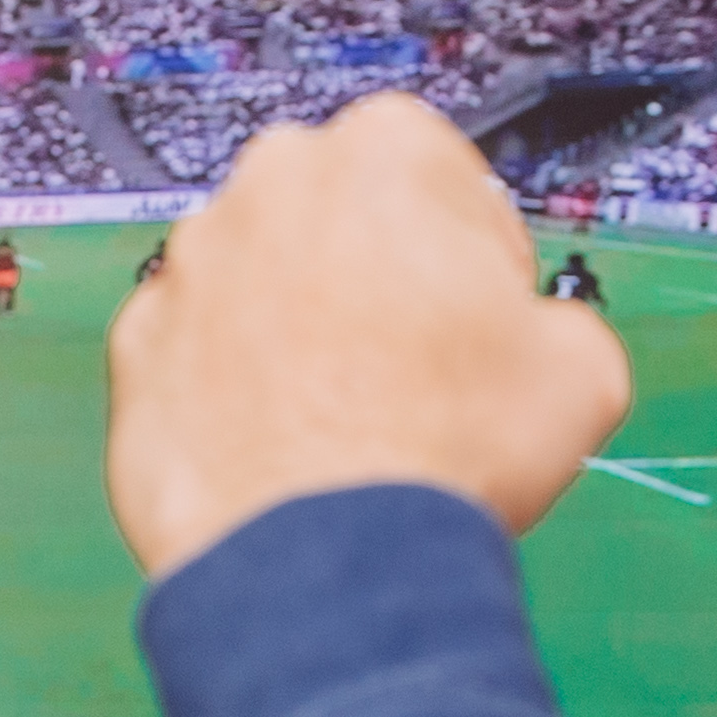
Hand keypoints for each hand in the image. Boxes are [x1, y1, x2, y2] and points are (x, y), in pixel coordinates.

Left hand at [104, 92, 629, 575]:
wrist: (326, 565)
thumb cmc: (447, 453)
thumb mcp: (581, 367)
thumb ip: (555, 319)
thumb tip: (540, 341)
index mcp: (384, 152)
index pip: (439, 176)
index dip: (471, 253)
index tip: (480, 313)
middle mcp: (270, 184)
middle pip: (339, 219)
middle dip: (373, 277)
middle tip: (413, 369)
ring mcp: (190, 264)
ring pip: (261, 282)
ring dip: (297, 330)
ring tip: (345, 423)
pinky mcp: (136, 346)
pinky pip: (197, 353)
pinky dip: (229, 389)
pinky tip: (280, 449)